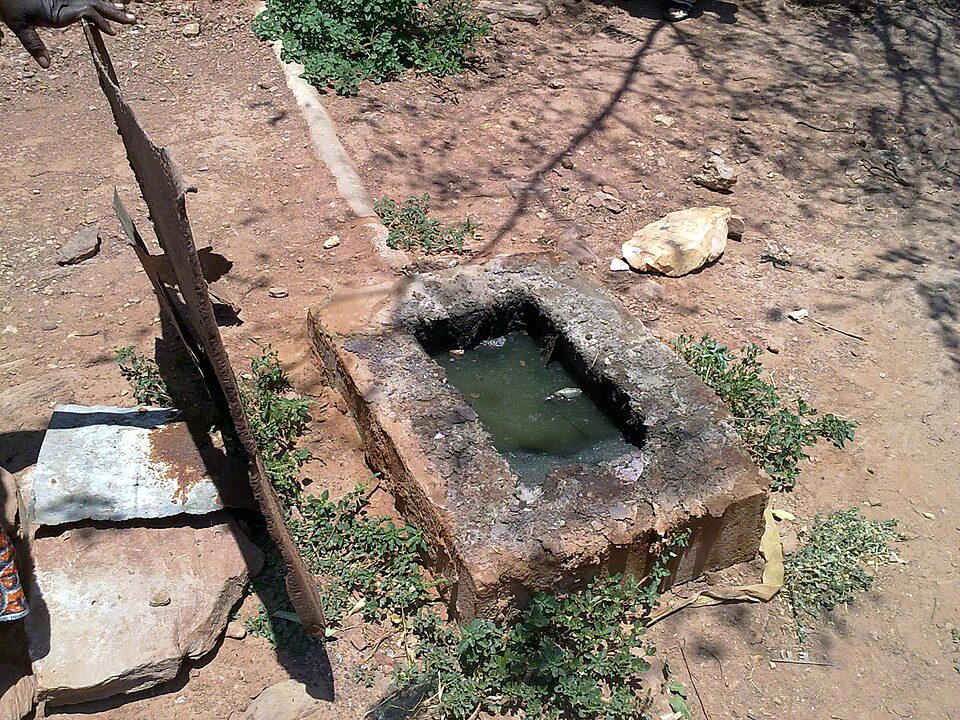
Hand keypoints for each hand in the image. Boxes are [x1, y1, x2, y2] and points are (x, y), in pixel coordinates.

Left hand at [0, 0, 134, 67]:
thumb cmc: (10, 5)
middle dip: (114, 13)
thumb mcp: (19, 25)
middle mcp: (65, 0)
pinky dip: (101, 4)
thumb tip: (46, 65)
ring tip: (128, 14)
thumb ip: (33, 44)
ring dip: (111, 7)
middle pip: (95, 3)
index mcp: (58, 9)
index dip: (100, 22)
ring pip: (93, 0)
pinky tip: (112, 8)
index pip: (86, 12)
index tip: (112, 33)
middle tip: (132, 20)